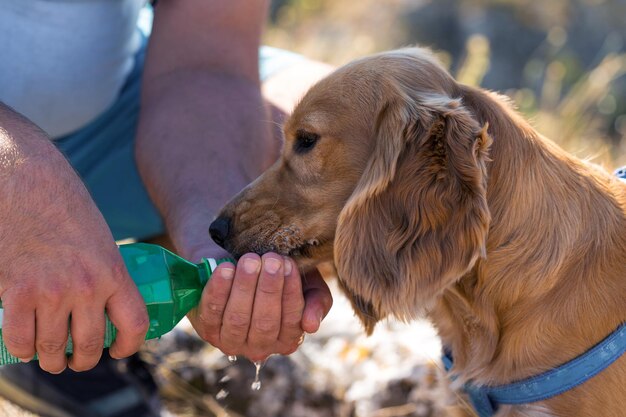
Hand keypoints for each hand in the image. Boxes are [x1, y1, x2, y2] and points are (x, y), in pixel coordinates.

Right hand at [0, 123, 148, 372]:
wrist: (28, 183)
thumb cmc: (67, 207)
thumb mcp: (101, 240)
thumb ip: (105, 275)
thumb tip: (105, 309)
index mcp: (115, 272)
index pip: (134, 324)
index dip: (128, 346)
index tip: (118, 351)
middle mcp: (87, 287)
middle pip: (89, 345)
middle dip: (83, 360)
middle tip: (76, 359)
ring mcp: (51, 292)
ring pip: (52, 348)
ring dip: (51, 359)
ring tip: (50, 357)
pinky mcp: (17, 292)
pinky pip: (20, 340)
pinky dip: (22, 349)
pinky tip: (25, 345)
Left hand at [188, 252, 332, 360]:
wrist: (238, 258)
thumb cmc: (276, 274)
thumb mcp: (306, 283)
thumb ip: (317, 300)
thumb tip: (311, 325)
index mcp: (287, 339)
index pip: (292, 322)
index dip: (291, 293)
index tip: (288, 264)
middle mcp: (260, 347)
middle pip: (264, 323)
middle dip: (268, 289)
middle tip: (271, 259)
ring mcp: (231, 341)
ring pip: (238, 319)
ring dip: (244, 288)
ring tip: (250, 260)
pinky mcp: (208, 330)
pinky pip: (212, 312)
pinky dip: (219, 290)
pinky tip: (226, 268)